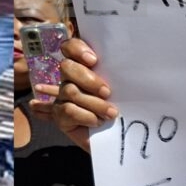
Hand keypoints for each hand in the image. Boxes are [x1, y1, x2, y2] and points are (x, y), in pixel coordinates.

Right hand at [46, 37, 115, 151]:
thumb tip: (125, 63)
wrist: (116, 138)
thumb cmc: (120, 108)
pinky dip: (86, 116)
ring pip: (70, 91)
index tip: (94, 60)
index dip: (77, 49)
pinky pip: (68, 110)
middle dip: (88, 79)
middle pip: (67, 67)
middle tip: (107, 92)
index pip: (70, 46)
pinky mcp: (59, 115)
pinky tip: (96, 121)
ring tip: (110, 113)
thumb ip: (115, 74)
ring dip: (94, 103)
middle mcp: (69, 78)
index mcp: (83, 65)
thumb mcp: (120, 88)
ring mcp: (62, 96)